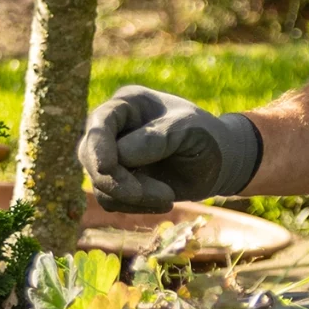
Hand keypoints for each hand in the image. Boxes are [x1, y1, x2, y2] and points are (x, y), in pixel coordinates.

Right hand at [78, 86, 262, 212]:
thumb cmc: (206, 138)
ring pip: (99, 182)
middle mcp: (113, 126)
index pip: (100, 122)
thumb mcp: (189, 131)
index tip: (109, 168)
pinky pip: (110, 199)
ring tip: (169, 198)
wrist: (218, 162)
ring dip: (132, 198)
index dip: (99, 146)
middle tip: (162, 196)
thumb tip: (120, 155)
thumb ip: (156, 139)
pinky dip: (134, 206)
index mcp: (129, 102)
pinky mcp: (115, 179)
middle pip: (90, 155)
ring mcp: (111, 153)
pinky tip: (163, 201)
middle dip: (118, 181)